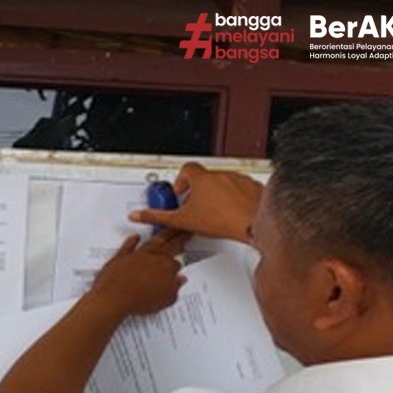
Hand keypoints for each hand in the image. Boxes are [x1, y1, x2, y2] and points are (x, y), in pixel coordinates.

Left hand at [85, 229, 189, 318]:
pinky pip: (129, 245)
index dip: (180, 262)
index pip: (177, 263)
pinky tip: (135, 237)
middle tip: (184, 231)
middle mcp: (153, 258)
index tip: (184, 257)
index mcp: (166, 268)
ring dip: (160, 236)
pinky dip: (133, 240)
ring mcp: (137, 255)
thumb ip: (175, 289)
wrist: (114, 298)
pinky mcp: (122, 256)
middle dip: (178, 237)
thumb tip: (180, 281)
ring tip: (166, 232)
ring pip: (152, 242)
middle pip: (169, 245)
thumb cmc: (139, 301)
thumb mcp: (164, 301)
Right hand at [128, 162, 262, 241]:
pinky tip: (232, 212)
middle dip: (198, 190)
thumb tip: (139, 215)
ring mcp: (238, 179)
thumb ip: (158, 217)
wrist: (253, 224)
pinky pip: (240, 188)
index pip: (186, 169)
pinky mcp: (252, 187)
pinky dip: (235, 197)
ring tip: (214, 212)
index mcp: (201, 179)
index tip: (181, 193)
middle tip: (195, 207)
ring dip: (217, 194)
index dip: (181, 180)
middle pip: (204, 177)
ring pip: (222, 182)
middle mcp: (220, 174)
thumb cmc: (222, 220)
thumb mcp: (183, 221)